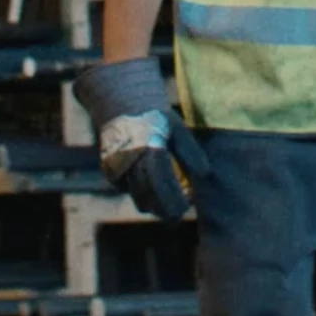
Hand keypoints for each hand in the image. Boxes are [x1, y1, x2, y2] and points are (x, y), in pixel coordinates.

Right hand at [74, 57, 207, 221]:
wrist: (120, 105)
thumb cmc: (155, 117)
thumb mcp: (176, 127)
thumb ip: (189, 151)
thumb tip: (205, 174)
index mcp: (149, 145)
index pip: (162, 182)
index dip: (176, 198)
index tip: (189, 204)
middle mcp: (130, 159)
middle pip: (150, 198)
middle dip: (168, 209)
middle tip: (182, 210)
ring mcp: (117, 167)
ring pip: (139, 200)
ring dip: (156, 206)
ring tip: (171, 201)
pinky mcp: (110, 173)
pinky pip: (130, 192)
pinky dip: (144, 196)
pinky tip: (155, 189)